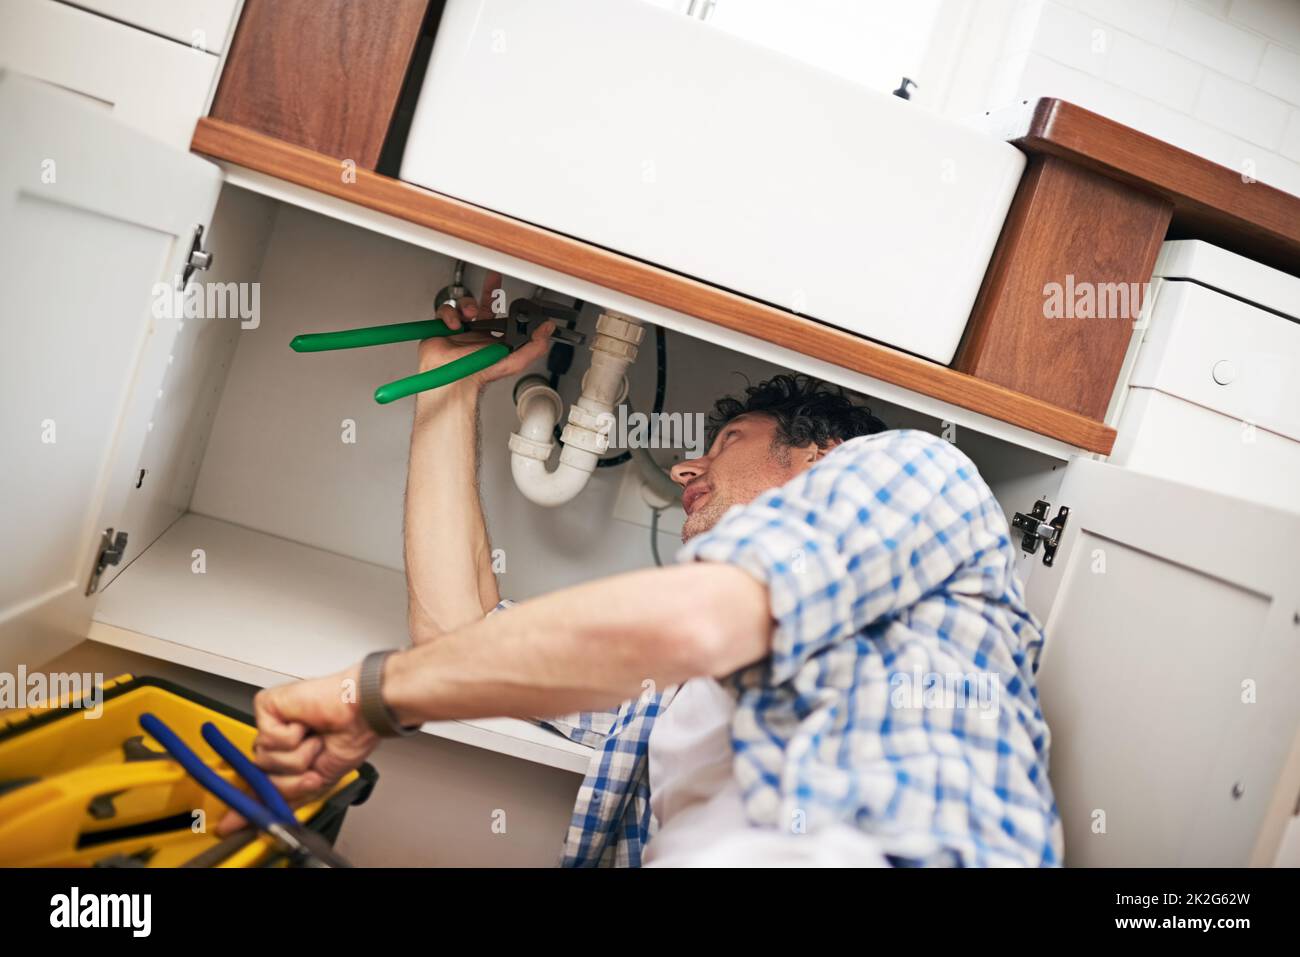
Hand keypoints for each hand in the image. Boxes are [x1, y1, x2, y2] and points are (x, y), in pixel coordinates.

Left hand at [215, 665, 378, 835]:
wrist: (363, 714)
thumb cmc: (352, 737)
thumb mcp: (318, 782)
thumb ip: (285, 799)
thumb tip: (251, 822)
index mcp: (287, 756)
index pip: (258, 783)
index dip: (248, 801)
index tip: (231, 824)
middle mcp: (276, 740)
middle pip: (261, 777)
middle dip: (291, 778)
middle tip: (314, 761)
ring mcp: (270, 723)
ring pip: (264, 759)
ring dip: (297, 755)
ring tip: (314, 739)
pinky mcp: (267, 706)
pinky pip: (268, 738)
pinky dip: (293, 736)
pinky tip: (306, 724)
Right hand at [417, 270, 552, 387]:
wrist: (453, 379)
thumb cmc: (480, 375)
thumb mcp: (514, 362)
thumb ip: (534, 347)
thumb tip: (547, 330)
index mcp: (495, 340)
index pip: (504, 317)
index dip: (510, 306)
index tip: (514, 295)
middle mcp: (478, 334)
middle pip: (484, 305)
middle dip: (489, 290)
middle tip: (493, 278)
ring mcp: (461, 329)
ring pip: (464, 305)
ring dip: (467, 306)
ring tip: (468, 315)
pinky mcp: (444, 327)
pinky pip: (446, 311)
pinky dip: (450, 315)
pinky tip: (454, 325)